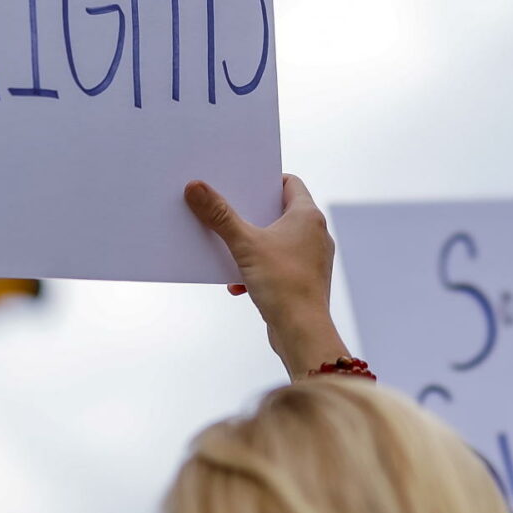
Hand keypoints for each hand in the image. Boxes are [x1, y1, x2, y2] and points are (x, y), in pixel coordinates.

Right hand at [185, 175, 346, 375]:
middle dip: (249, 215)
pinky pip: (276, 265)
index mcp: (308, 216)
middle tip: (225, 213)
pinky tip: (238, 283)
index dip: (264, 180)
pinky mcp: (303, 280)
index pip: (289, 182)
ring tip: (229, 250)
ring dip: (250, 246)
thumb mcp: (244, 245)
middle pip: (278, 211)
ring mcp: (311, 258)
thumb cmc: (284, 285)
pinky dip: (257, 270)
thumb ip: (219, 215)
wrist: (303, 332)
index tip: (241, 185)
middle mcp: (315, 233)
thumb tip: (197, 188)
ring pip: (275, 241)